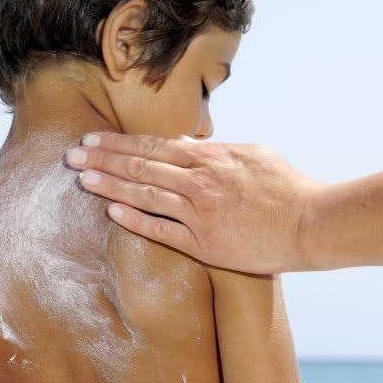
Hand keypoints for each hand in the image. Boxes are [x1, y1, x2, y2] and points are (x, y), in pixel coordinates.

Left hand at [65, 132, 320, 272]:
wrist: (311, 223)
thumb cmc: (287, 187)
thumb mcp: (253, 154)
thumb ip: (215, 149)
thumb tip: (182, 143)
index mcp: (211, 157)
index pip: (153, 146)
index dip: (119, 143)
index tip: (93, 140)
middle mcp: (201, 181)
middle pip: (142, 166)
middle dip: (103, 159)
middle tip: (71, 155)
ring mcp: (202, 213)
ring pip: (146, 194)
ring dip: (110, 185)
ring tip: (82, 179)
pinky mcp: (206, 243)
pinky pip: (163, 230)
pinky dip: (136, 219)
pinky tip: (112, 210)